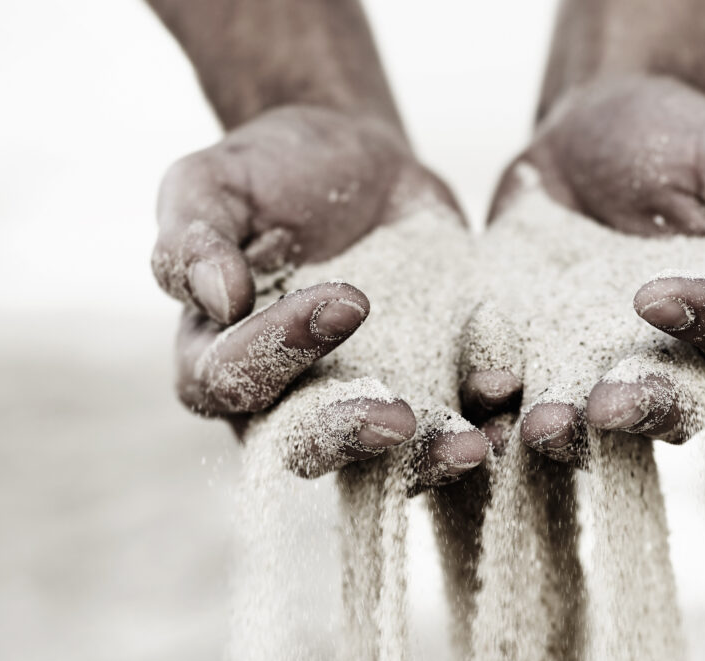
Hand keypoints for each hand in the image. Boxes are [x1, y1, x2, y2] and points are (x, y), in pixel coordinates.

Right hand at [153, 106, 473, 479]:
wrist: (350, 156)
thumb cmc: (266, 171)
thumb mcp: (211, 184)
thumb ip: (193, 239)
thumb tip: (216, 300)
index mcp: (217, 356)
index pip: (233, 380)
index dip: (281, 353)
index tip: (347, 300)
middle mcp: (283, 400)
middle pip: (304, 446)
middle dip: (351, 437)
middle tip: (399, 420)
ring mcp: (357, 402)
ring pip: (383, 458)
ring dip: (428, 460)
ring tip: (475, 446)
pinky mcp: (422, 387)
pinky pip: (447, 422)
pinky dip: (479, 423)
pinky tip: (511, 414)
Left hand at [488, 75, 704, 454]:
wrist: (585, 127)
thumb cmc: (678, 137)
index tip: (656, 295)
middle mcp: (671, 356)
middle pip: (668, 405)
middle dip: (635, 412)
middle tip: (601, 407)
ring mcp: (598, 362)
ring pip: (590, 418)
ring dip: (565, 431)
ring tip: (535, 426)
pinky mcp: (534, 353)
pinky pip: (520, 390)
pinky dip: (500, 402)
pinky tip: (480, 399)